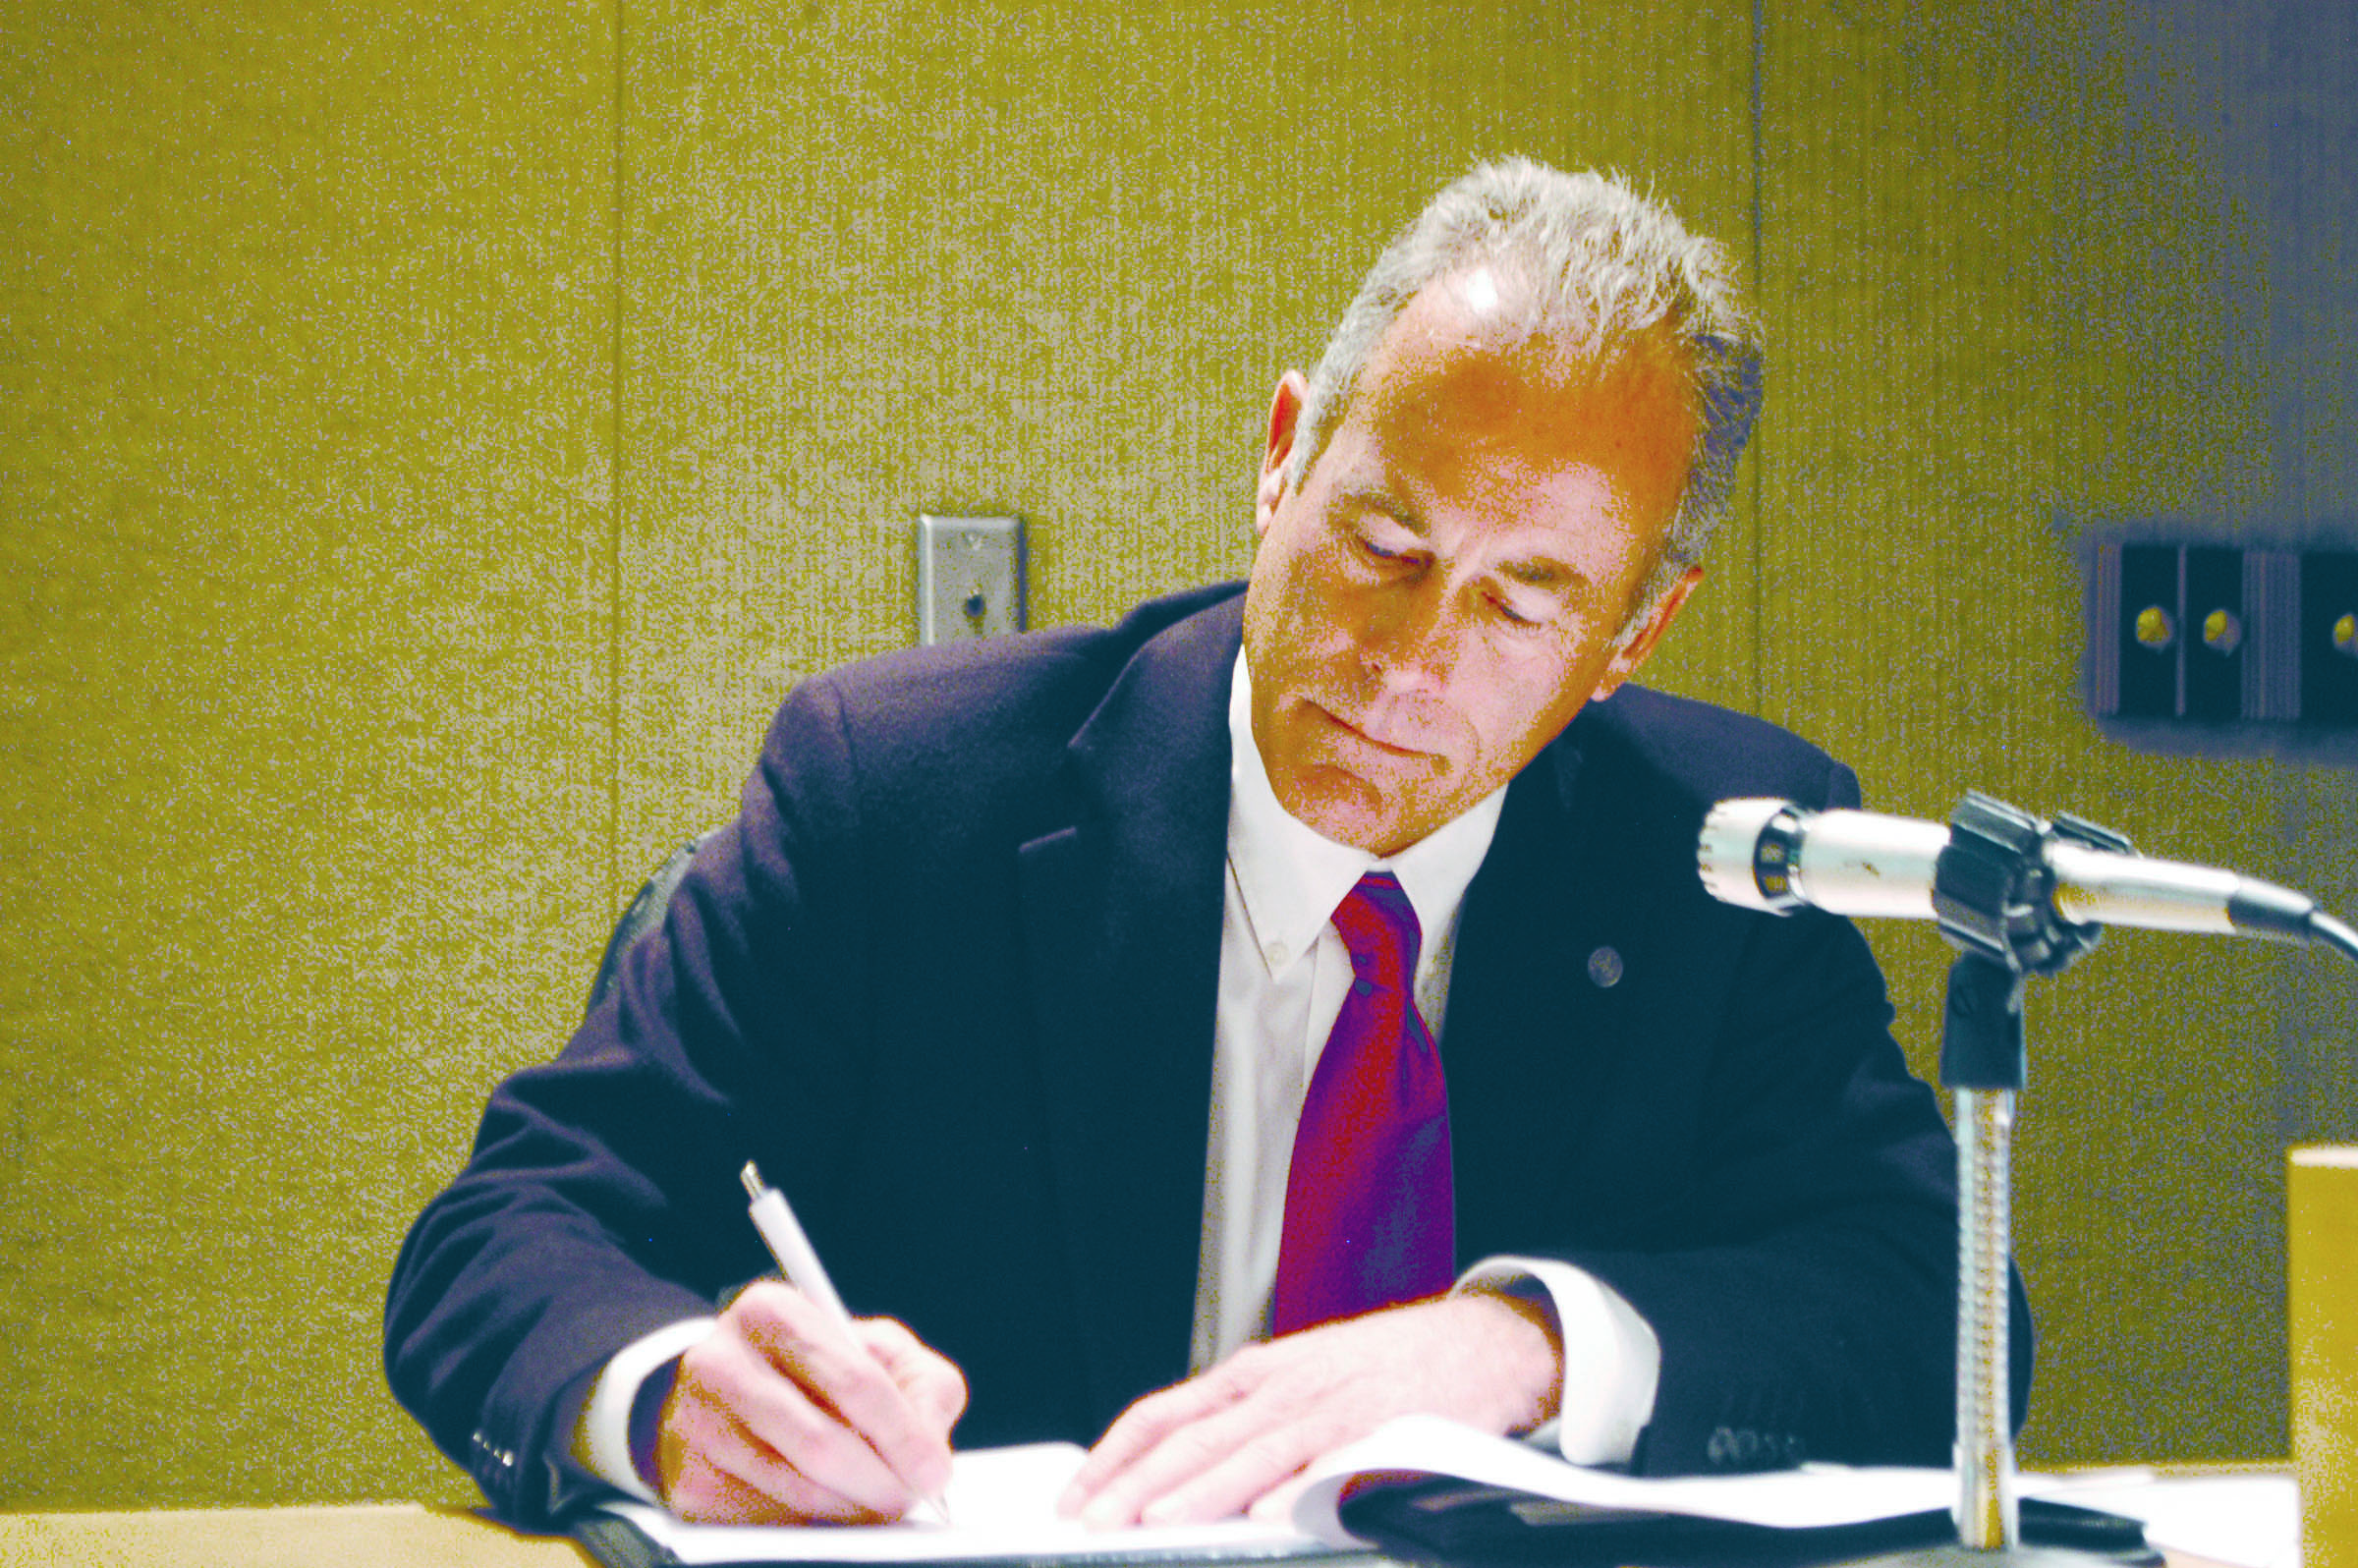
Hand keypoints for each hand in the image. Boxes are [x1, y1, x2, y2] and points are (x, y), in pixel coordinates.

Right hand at [657, 1281, 966, 1523]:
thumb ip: (920, 1384)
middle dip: (880, 1481)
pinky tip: (827, 1504)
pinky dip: (811, 1523)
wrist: (723, 1390)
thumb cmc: (815, 1368)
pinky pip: (766, 1520)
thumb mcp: (876, 1349)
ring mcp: (695, 1424)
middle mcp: (721, 1361)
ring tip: (876, 1501)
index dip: (902, 1432)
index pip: (853, 1379)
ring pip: (795, 1490)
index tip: (933, 1469)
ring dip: (851, 1508)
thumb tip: (928, 1446)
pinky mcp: (688, 1481)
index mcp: (772, 1311)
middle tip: (910, 1497)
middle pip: (820, 1443)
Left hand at [1058, 1291, 1561, 1528]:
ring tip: (1159, 1522)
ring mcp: (1332, 1407)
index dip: (1115, 1454)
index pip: (1165, 1413)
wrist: (1480, 1344)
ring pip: (1253, 1452)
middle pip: (1197, 1438)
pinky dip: (1298, 1486)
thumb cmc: (1385, 1367)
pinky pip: (1334, 1462)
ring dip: (1202, 1492)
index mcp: (1256, 1374)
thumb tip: (1174, 1468)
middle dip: (1139, 1484)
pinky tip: (1268, 1512)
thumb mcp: (1300, 1377)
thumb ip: (1243, 1417)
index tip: (1076, 1495)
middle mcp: (1284, 1386)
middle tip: (1095, 1523)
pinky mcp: (1383, 1430)